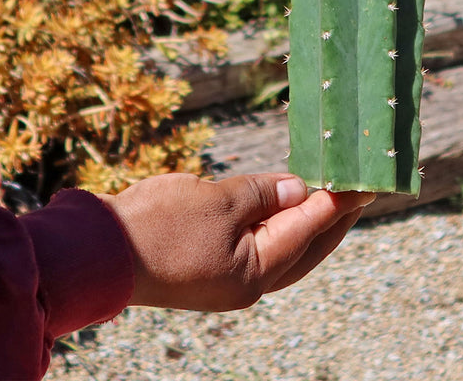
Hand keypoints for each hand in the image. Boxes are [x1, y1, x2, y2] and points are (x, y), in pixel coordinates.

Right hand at [98, 173, 372, 310]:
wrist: (97, 251)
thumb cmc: (160, 225)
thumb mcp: (220, 200)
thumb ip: (265, 194)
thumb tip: (301, 190)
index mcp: (256, 272)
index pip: (311, 229)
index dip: (340, 201)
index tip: (366, 180)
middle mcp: (248, 282)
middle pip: (306, 247)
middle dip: (333, 217)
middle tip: (359, 187)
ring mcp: (228, 277)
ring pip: (282, 246)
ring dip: (305, 218)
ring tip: (328, 189)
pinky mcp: (210, 265)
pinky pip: (255, 242)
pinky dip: (274, 220)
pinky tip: (281, 199)